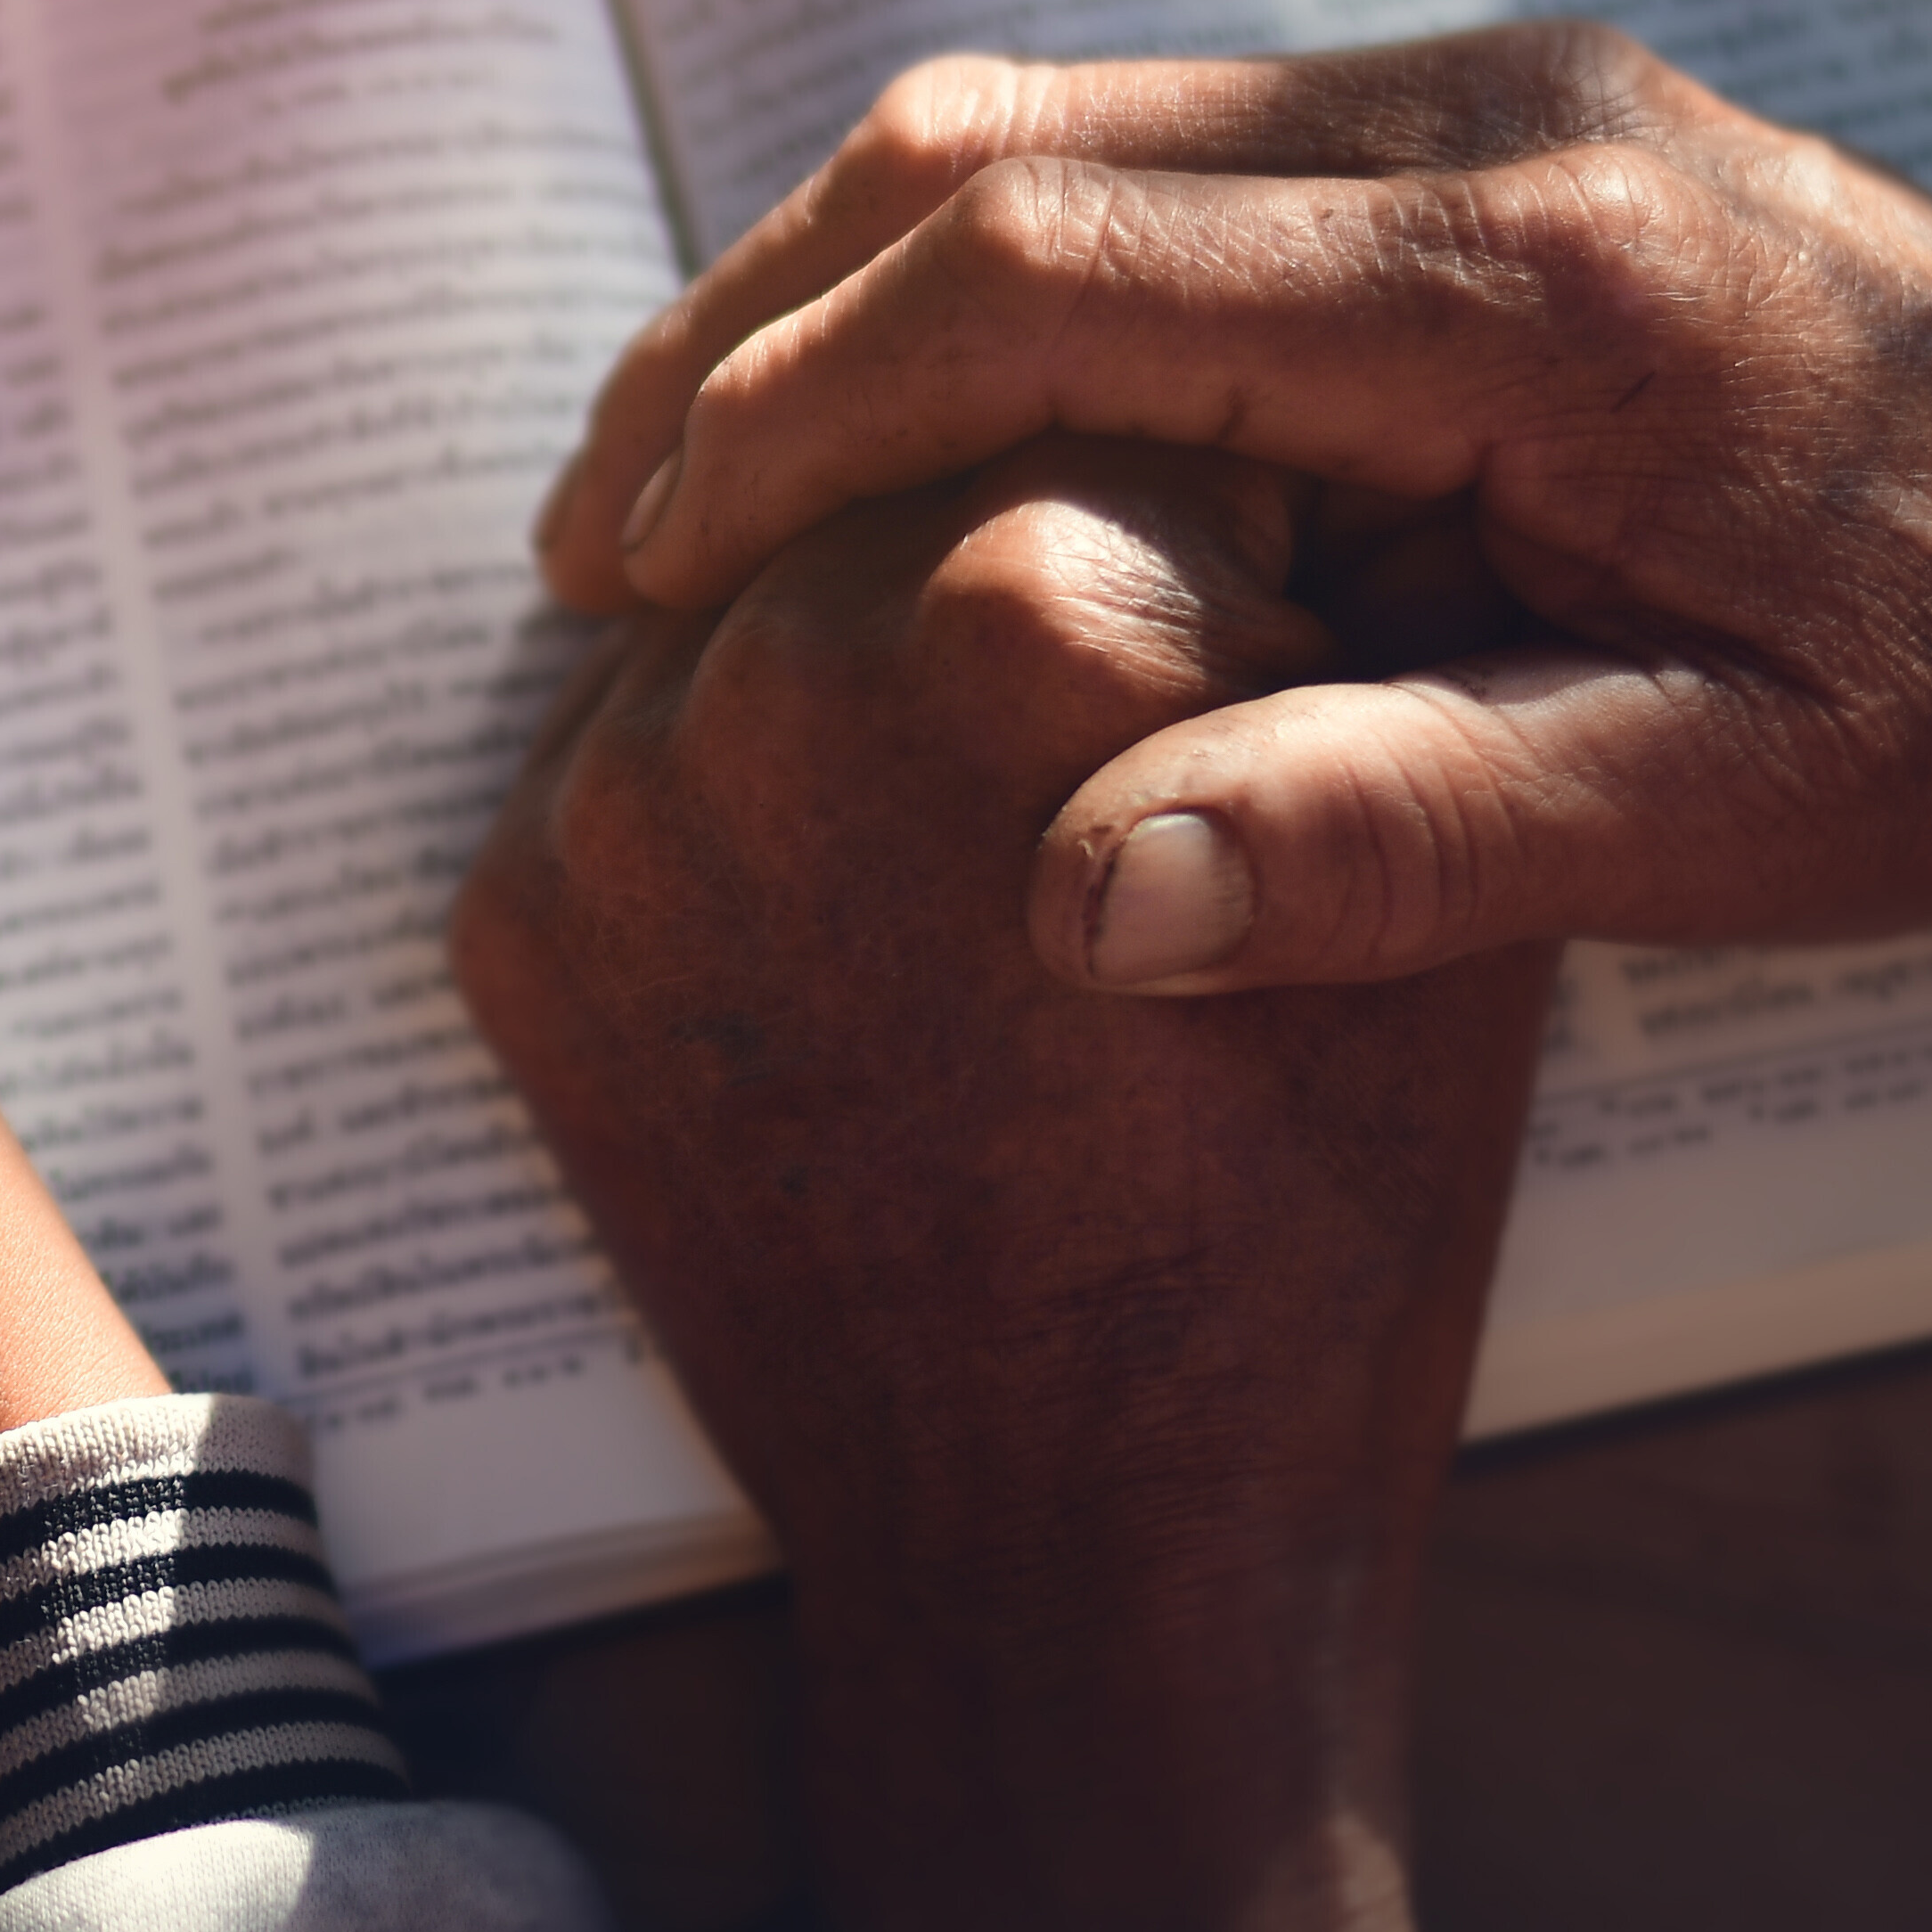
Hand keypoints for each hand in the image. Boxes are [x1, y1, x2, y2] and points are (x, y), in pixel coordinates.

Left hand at [464, 439, 1543, 1931]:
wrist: (1065, 1535)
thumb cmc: (1301, 1216)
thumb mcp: (1418, 865)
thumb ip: (1352, 608)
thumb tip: (1295, 430)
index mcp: (1036, 593)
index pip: (1115, 397)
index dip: (1211, 524)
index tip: (1254, 648)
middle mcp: (783, 654)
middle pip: (902, 476)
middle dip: (1008, 573)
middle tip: (1097, 754)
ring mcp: (617, 793)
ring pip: (750, 605)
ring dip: (853, 667)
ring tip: (971, 849)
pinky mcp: (513, 917)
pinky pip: (635, 762)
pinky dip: (740, 808)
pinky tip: (852, 929)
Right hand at [534, 23, 1931, 994]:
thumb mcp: (1746, 822)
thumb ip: (1409, 841)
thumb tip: (1080, 903)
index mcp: (1537, 292)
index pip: (1047, 283)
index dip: (796, 420)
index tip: (638, 569)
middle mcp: (1489, 131)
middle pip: (993, 152)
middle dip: (745, 340)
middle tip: (589, 544)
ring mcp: (1482, 104)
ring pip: (1043, 126)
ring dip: (825, 295)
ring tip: (674, 493)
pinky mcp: (1480, 138)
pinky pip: (1141, 157)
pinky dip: (954, 281)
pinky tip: (881, 443)